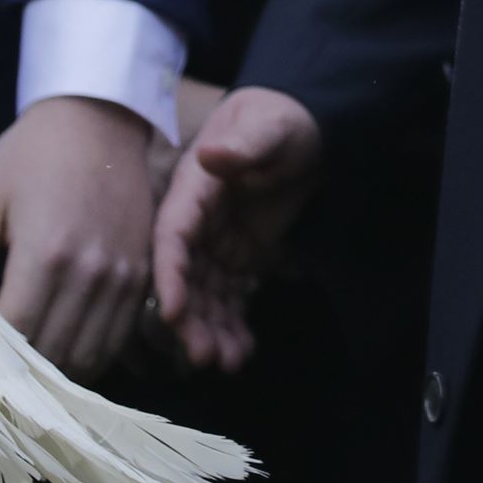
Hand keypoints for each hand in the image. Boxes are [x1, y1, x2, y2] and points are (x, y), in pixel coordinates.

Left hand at [0, 96, 160, 379]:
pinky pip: (119, 336)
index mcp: (45, 254)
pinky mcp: (144, 272)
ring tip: (30, 365)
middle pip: (55, 354)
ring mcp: (123, 276)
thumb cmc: (33, 152)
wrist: (99, 116)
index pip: (17, 335)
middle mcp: (90, 273)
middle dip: (22, 370)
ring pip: (90, 355)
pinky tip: (67, 345)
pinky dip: (92, 352)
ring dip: (58, 369)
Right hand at [150, 86, 324, 371]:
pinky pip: (231, 295)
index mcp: (195, 187)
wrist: (314, 128)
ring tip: (230, 363)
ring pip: (205, 293)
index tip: (170, 312)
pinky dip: (235, 323)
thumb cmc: (286, 120)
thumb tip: (210, 155)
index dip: (169, 274)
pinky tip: (245, 351)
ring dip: (212, 329)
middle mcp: (199, 220)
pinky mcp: (240, 256)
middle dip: (191, 318)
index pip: (172, 234)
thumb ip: (244, 143)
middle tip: (204, 356)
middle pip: (184, 275)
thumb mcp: (270, 126)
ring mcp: (218, 241)